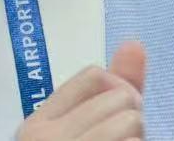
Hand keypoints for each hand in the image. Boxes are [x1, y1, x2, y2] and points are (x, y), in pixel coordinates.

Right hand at [15, 39, 147, 139]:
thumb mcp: (88, 126)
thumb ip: (113, 86)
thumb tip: (134, 42)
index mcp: (37, 123)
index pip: (94, 75)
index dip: (116, 90)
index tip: (111, 118)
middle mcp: (46, 138)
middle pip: (120, 95)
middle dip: (131, 116)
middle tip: (117, 139)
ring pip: (131, 120)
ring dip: (137, 137)